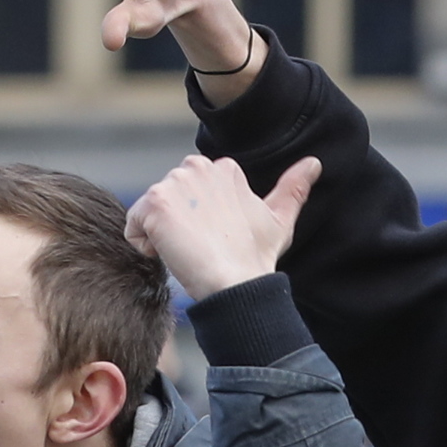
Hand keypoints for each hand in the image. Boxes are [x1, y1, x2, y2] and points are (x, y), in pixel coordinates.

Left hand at [125, 154, 320, 301]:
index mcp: (223, 168)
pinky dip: (144, 246)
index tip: (214, 238)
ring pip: (149, 211)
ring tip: (188, 251)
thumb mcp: (279, 220)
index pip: (189, 191)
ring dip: (160, 236)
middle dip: (176, 223)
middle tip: (200, 246)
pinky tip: (169, 255)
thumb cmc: (256, 258)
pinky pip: (133, 224)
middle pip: (166, 198)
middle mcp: (197, 167)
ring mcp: (174, 184)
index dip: (197, 219)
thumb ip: (292, 188)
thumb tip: (314, 163)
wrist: (236, 284)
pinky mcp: (155, 203)